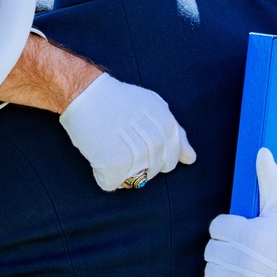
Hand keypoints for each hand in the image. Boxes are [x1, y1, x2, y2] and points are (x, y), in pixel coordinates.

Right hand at [59, 74, 196, 191]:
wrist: (85, 92)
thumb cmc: (119, 100)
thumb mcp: (155, 108)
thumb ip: (176, 134)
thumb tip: (191, 159)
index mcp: (168, 127)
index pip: (171, 161)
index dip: (155, 157)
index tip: (138, 144)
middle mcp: (156, 141)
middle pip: (153, 171)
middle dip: (139, 164)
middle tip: (122, 144)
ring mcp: (136, 153)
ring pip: (134, 180)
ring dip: (121, 169)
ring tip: (110, 146)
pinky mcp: (114, 162)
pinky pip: (112, 183)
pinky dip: (103, 175)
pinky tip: (99, 155)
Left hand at [204, 147, 276, 276]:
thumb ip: (270, 179)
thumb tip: (261, 152)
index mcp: (250, 235)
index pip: (216, 227)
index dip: (227, 228)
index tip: (240, 232)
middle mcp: (244, 261)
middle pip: (210, 250)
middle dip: (223, 248)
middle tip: (239, 250)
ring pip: (210, 272)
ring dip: (220, 270)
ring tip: (237, 267)